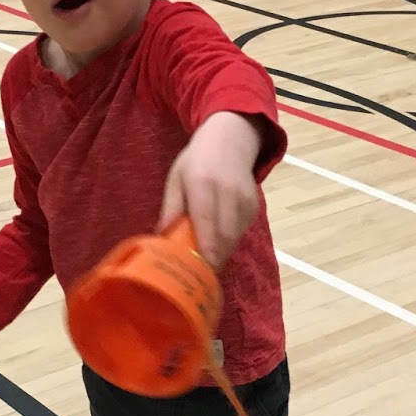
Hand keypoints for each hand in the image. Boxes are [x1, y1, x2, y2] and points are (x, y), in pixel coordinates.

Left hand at [158, 111, 262, 267]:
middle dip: (214, 258)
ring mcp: (244, 198)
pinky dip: (230, 241)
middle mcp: (227, 191)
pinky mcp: (254, 205)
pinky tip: (218, 242)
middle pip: (224, 234)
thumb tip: (161, 237)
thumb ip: (171, 208)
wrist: (229, 140)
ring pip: (234, 236)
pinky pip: (241, 231)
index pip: (206, 219)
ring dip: (222, 252)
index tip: (201, 269)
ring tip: (206, 262)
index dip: (206, 246)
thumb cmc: (196, 161)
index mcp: (202, 182)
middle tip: (199, 275)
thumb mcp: (176, 179)